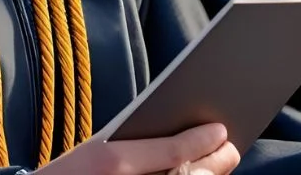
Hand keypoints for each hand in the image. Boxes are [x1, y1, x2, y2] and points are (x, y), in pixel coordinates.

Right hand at [38, 122, 238, 174]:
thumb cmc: (71, 173)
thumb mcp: (96, 150)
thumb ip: (131, 145)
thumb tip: (174, 141)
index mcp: (113, 160)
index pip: (170, 152)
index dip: (200, 142)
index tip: (221, 130)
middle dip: (211, 163)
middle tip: (229, 149)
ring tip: (217, 165)